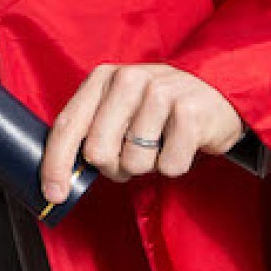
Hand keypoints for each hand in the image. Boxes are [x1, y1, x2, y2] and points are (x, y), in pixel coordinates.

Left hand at [40, 64, 243, 201]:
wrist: (217, 95)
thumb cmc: (159, 110)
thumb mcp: (120, 109)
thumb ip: (91, 131)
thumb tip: (61, 177)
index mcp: (103, 78)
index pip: (68, 124)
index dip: (56, 163)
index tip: (53, 192)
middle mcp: (129, 79)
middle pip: (98, 150)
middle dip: (114, 167)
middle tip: (132, 155)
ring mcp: (160, 92)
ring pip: (134, 162)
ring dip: (148, 165)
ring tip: (161, 144)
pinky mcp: (190, 112)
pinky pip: (168, 166)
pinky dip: (174, 165)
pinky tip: (181, 144)